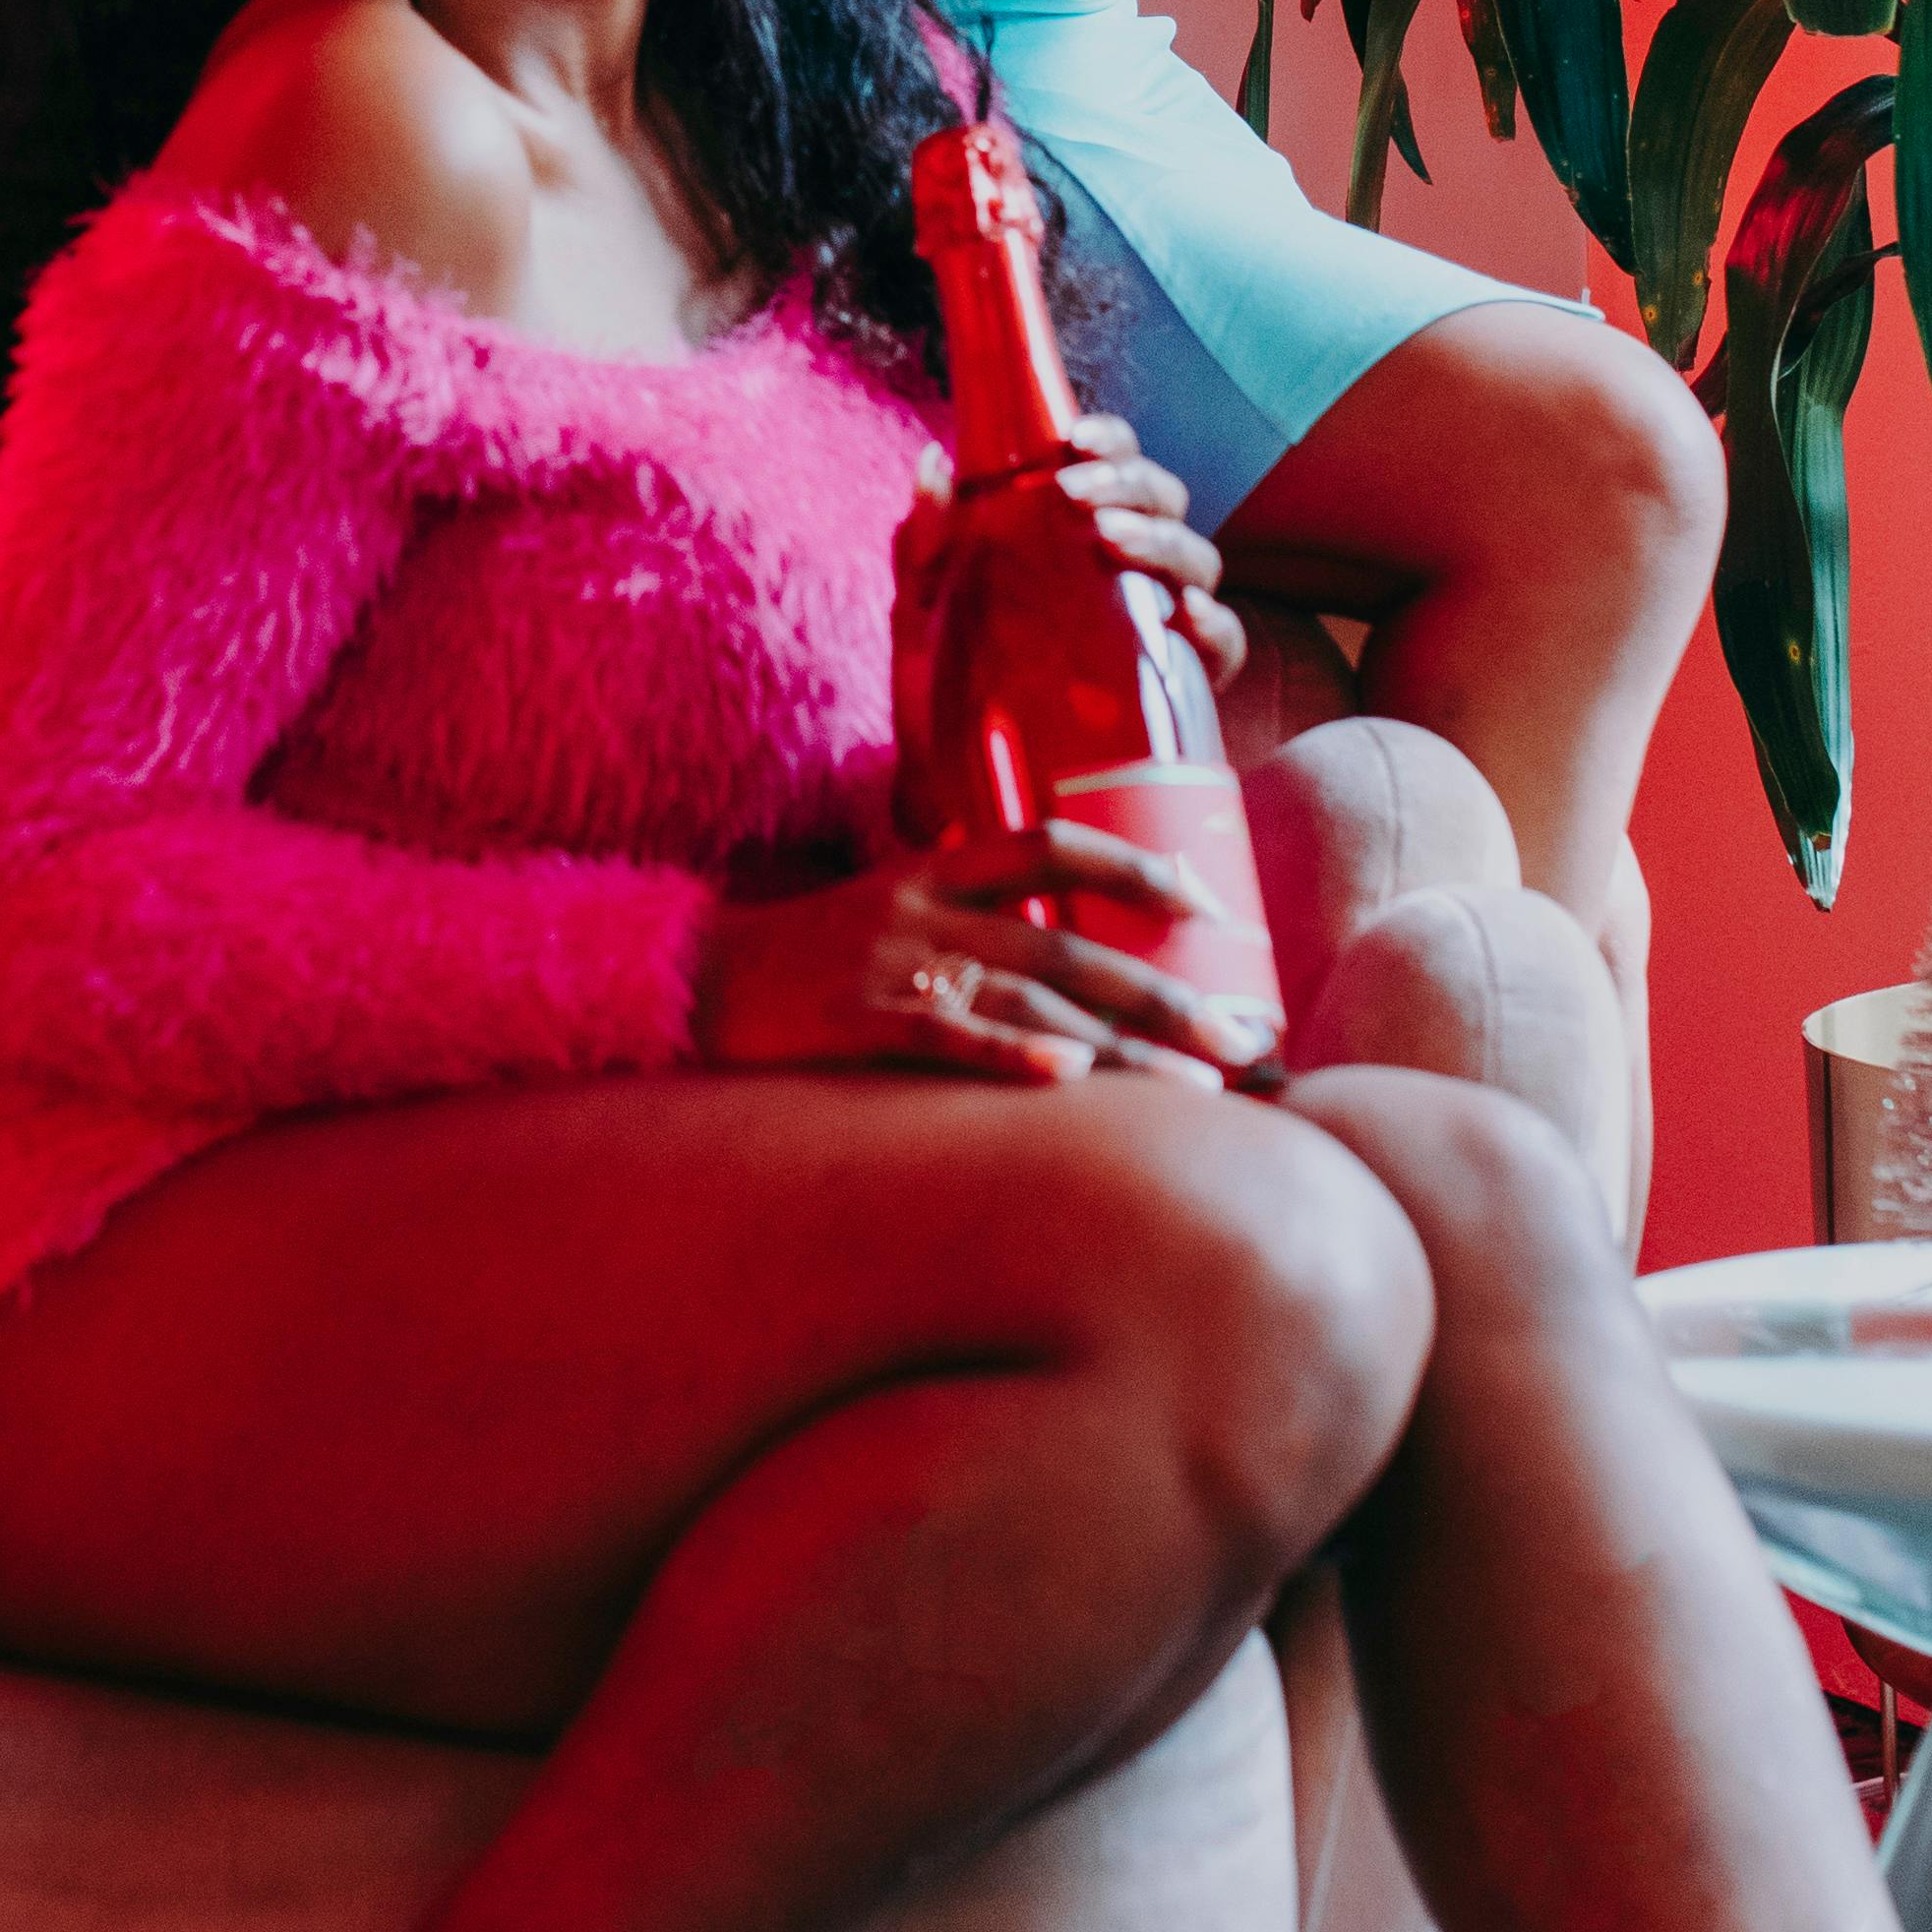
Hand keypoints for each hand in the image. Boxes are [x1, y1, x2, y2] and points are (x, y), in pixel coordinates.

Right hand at [698, 820, 1276, 1083]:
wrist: (690, 985)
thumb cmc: (805, 958)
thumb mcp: (889, 905)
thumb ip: (969, 909)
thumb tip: (1061, 937)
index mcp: (937, 867)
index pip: (1055, 843)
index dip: (1138, 868)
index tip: (1208, 906)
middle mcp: (926, 906)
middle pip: (1071, 943)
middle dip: (1167, 994)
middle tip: (1241, 1039)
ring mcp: (893, 962)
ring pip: (1034, 997)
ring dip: (1124, 1046)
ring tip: (1196, 1088)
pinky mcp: (859, 1018)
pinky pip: (949, 1035)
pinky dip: (1011, 1052)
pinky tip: (1070, 1077)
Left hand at [889, 424, 1246, 740]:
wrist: (955, 802)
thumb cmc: (944, 702)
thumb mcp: (921, 624)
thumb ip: (924, 550)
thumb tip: (931, 461)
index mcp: (1073, 541)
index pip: (1114, 468)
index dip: (1109, 441)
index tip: (1071, 440)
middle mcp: (1126, 574)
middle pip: (1166, 500)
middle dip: (1130, 482)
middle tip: (1076, 493)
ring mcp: (1158, 628)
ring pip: (1198, 559)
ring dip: (1161, 538)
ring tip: (1110, 539)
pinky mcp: (1182, 688)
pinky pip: (1223, 644)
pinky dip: (1213, 621)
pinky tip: (1181, 612)